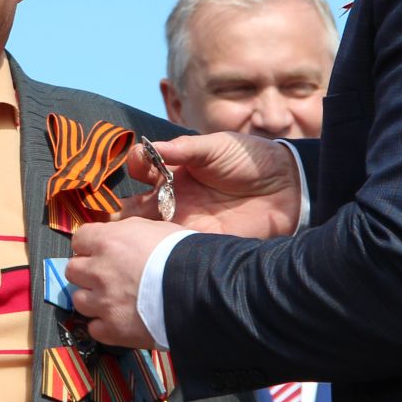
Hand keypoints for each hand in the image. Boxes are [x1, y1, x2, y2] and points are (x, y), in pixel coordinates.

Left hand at [66, 217, 178, 348]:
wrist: (200, 291)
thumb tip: (117, 235)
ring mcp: (103, 302)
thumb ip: (127, 232)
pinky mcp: (113, 330)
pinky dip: (104, 326)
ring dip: (93, 300)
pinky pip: (94, 328)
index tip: (99, 251)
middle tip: (106, 276)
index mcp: (107, 241)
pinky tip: (120, 320)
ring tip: (114, 300)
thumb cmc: (184, 255)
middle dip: (87, 272)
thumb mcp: (155, 228)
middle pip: (73, 270)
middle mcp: (99, 271)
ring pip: (79, 300)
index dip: (90, 245)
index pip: (79, 239)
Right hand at [119, 132, 301, 238]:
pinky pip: (176, 252)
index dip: (136, 168)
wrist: (288, 185)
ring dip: (136, 240)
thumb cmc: (250, 158)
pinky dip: (164, 255)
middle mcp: (174, 200)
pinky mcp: (203, 243)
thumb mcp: (215, 146)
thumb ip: (183, 148)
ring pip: (149, 236)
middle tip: (113, 220)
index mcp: (174, 173)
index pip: (141, 172)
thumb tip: (150, 147)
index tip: (144, 165)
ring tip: (127, 241)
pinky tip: (156, 254)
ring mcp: (187, 224)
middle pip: (136, 210)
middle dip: (119, 216)